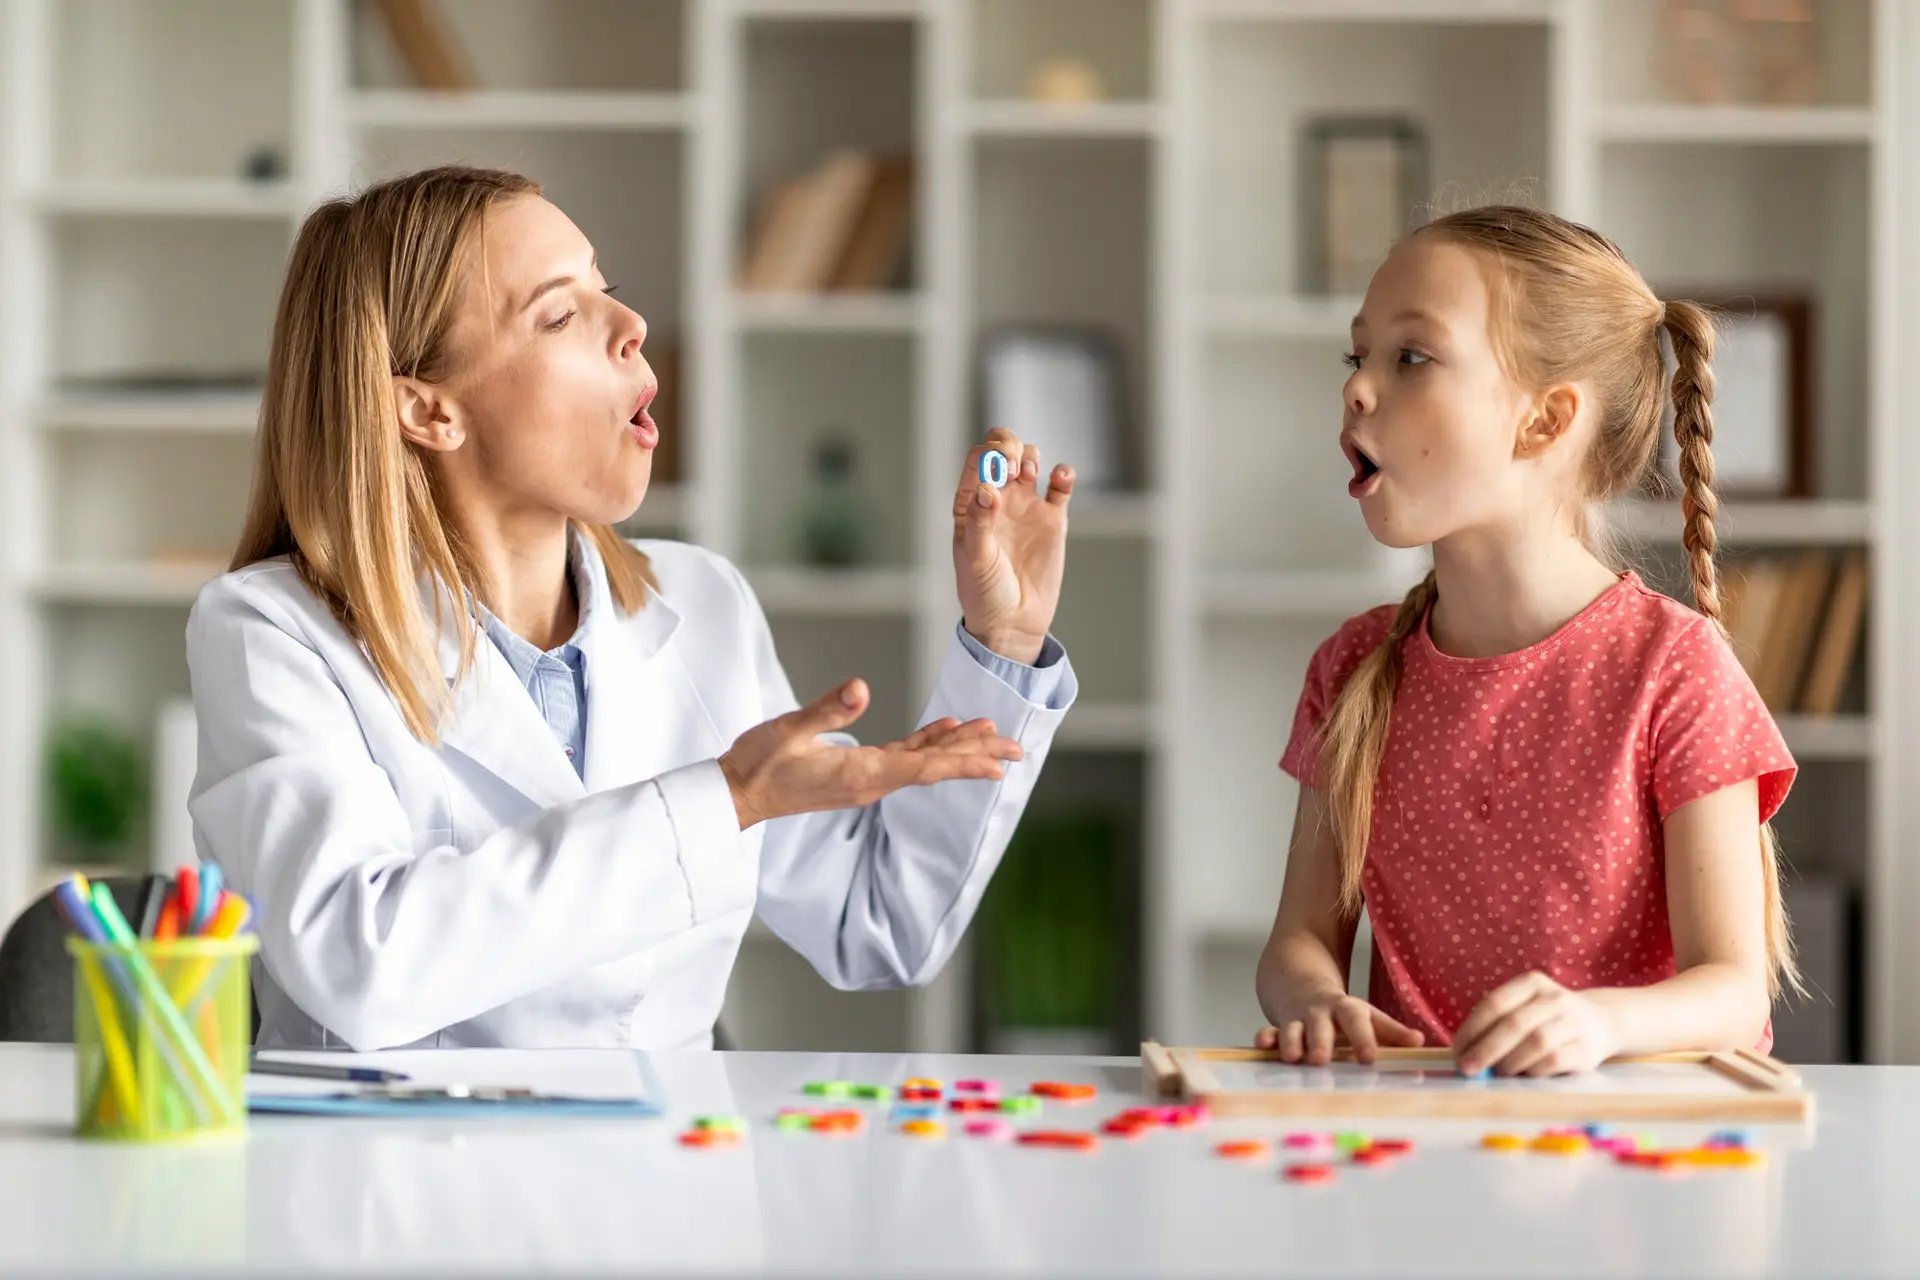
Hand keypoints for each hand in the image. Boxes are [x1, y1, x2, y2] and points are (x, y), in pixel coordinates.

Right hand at [717, 678, 1022, 829]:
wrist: (735, 794)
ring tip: (992, 734)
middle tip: (1016, 749)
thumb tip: (861, 689)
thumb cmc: (757, 764)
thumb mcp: (788, 731)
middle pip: (934, 768)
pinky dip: (927, 745)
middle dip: (976, 756)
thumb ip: (825, 710)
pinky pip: (903, 760)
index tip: (998, 763)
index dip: (963, 762)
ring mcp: (866, 779)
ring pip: (923, 763)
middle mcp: (872, 781)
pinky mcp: (857, 773)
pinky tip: (944, 731)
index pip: (923, 768)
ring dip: (958, 749)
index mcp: (862, 774)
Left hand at [954, 427, 1072, 665]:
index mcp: (971, 504)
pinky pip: (1061, 486)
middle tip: (1014, 466)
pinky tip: (1060, 478)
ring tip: (1029, 474)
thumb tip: (987, 490)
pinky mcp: (1053, 519)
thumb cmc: (984, 593)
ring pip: (1030, 459)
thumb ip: (979, 523)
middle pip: (1003, 449)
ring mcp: (1026, 506)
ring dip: (1031, 455)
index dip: (988, 454)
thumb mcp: (975, 560)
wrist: (1013, 622)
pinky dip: (1064, 474)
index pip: (978, 460)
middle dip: (1009, 445)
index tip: (998, 471)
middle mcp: (998, 498)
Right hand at [1252, 990, 1424, 1064]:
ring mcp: (1298, 1018)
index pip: (1358, 1020)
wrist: (1299, 981)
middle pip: (1322, 1025)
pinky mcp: (1279, 1025)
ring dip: (1292, 1042)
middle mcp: (1321, 1013)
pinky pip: (1270, 1031)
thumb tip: (1420, 1043)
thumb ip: (1390, 1032)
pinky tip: (1263, 1046)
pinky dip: (1266, 1037)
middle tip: (1322, 1060)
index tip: (1370, 1058)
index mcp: (1347, 1009)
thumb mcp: (1366, 1015)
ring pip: (1294, 1028)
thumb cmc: (1340, 1011)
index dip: (1363, 1038)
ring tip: (1293, 1058)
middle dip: (1321, 1041)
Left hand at [1452, 972, 1620, 1076]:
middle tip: (1468, 1069)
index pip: (1494, 1004)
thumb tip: (1465, 1053)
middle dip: (1485, 1049)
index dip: (1472, 1029)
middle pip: (1513, 1023)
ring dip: (1509, 1062)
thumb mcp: (1525, 1007)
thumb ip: (1497, 1024)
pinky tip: (1524, 1075)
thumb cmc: (1547, 1018)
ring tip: (1498, 1073)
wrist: (1601, 1022)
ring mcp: (1573, 1022)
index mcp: (1531, 983)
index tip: (1457, 1051)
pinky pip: (1554, 1060)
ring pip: (1535, 1042)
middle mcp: (1554, 998)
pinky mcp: (1587, 1048)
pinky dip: (1532, 1070)